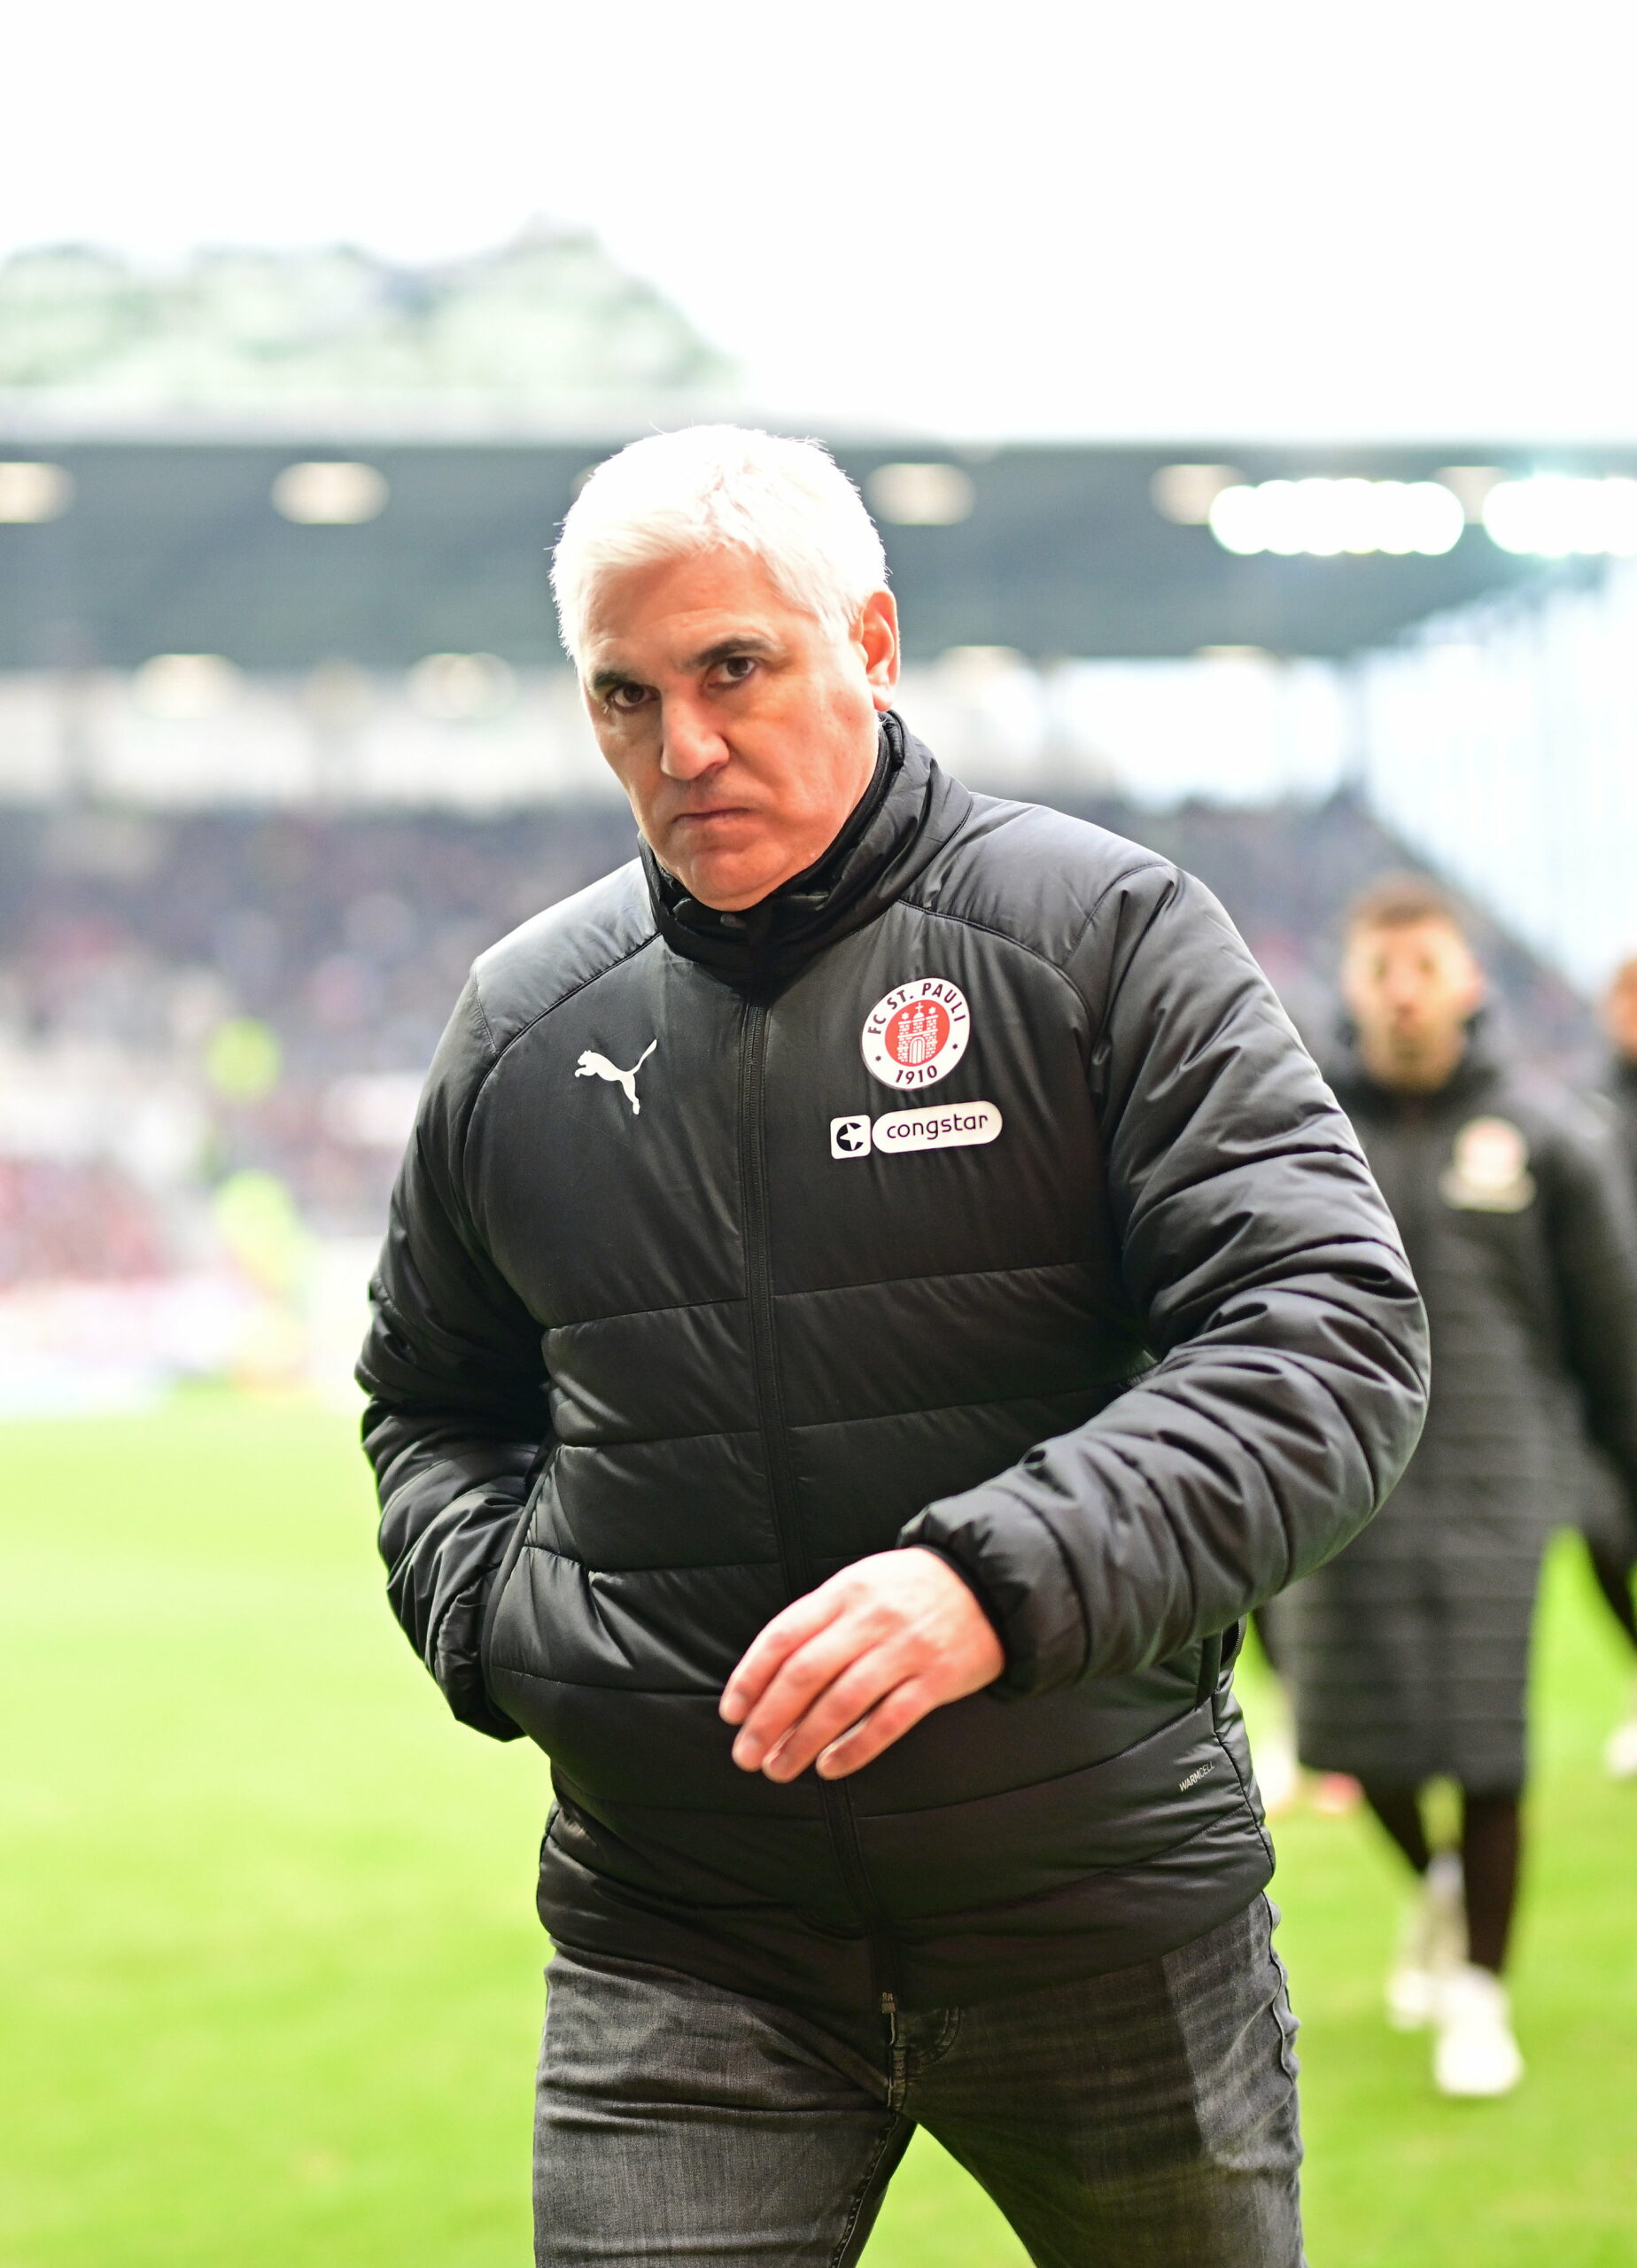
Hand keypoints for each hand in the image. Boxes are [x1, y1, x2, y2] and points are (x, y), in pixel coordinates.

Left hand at [719, 1548, 1005, 1781]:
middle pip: (805, 1674)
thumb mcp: (859, 1584)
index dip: (752, 1677)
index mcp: (845, 1591)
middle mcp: (872, 1619)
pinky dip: (855, 1749)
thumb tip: (768, 1679)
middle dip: (768, 1719)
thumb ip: (818, 1622)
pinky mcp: (938, 1679)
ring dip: (803, 1742)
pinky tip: (829, 1768)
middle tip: (745, 1754)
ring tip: (778, 1769)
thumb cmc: (907, 1589)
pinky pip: (890, 1721)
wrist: (988, 1583)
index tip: (732, 1713)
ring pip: (842, 1702)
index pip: (784, 1636)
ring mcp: (907, 1649)